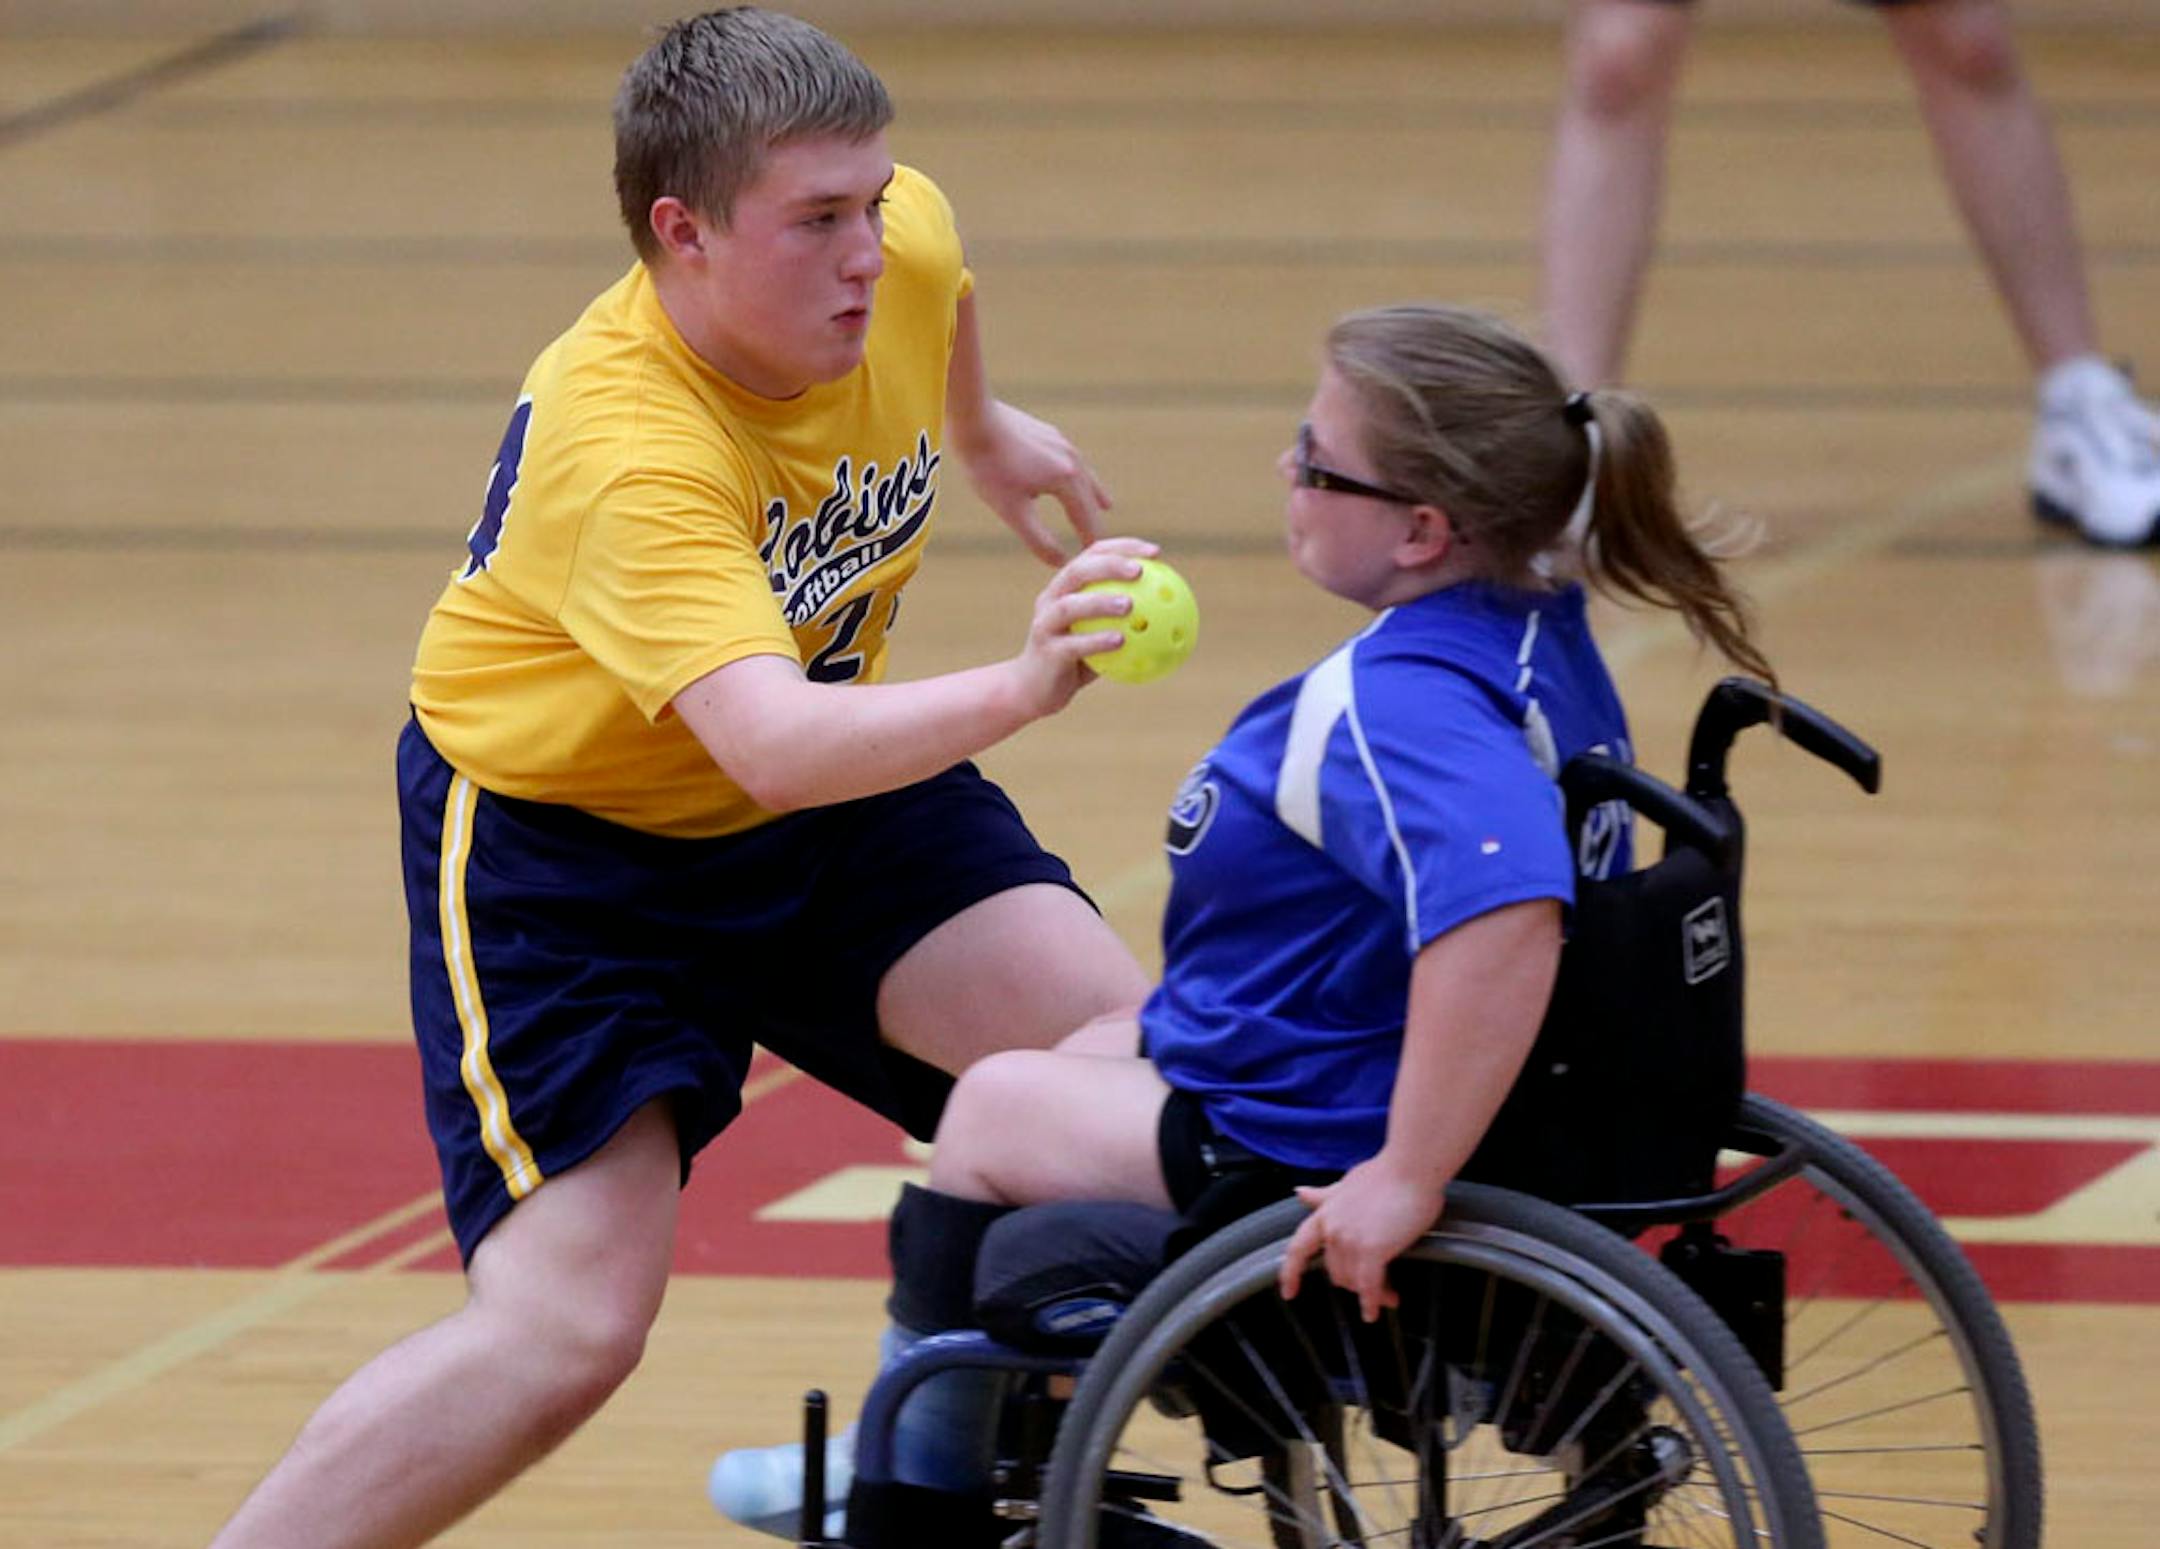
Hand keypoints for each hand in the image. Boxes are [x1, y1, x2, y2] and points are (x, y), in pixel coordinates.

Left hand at [953, 399, 1111, 563]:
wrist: (973, 417)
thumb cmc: (988, 467)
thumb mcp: (1012, 511)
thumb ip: (1038, 540)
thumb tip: (1061, 563)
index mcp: (1066, 480)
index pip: (1087, 520)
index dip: (1092, 542)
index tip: (1099, 561)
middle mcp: (1072, 460)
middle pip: (1092, 497)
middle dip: (1097, 521)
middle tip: (1105, 543)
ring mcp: (1062, 443)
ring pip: (1086, 475)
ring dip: (1095, 494)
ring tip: (1106, 505)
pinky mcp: (1050, 434)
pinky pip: (1072, 461)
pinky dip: (1079, 476)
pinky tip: (1070, 474)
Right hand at [1005, 537, 1159, 717]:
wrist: (1031, 691)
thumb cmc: (1073, 662)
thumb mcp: (1100, 636)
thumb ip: (1127, 622)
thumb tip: (1173, 612)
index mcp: (1066, 587)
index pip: (1093, 554)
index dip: (1124, 547)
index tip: (1156, 552)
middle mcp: (1052, 599)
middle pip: (1078, 570)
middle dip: (1110, 564)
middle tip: (1141, 570)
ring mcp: (1045, 624)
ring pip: (1070, 606)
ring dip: (1100, 602)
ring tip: (1130, 605)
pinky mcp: (1045, 651)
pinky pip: (1073, 644)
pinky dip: (1097, 641)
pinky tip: (1121, 640)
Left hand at [1278, 1157, 1446, 1322]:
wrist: (1411, 1167)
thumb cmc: (1387, 1172)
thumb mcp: (1347, 1183)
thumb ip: (1325, 1196)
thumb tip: (1299, 1193)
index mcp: (1325, 1213)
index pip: (1298, 1248)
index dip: (1291, 1272)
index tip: (1288, 1292)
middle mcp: (1332, 1228)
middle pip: (1334, 1271)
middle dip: (1353, 1284)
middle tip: (1376, 1290)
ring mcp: (1349, 1239)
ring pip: (1352, 1281)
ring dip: (1369, 1293)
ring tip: (1389, 1296)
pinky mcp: (1372, 1249)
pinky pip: (1369, 1286)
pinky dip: (1372, 1302)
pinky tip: (1377, 1310)